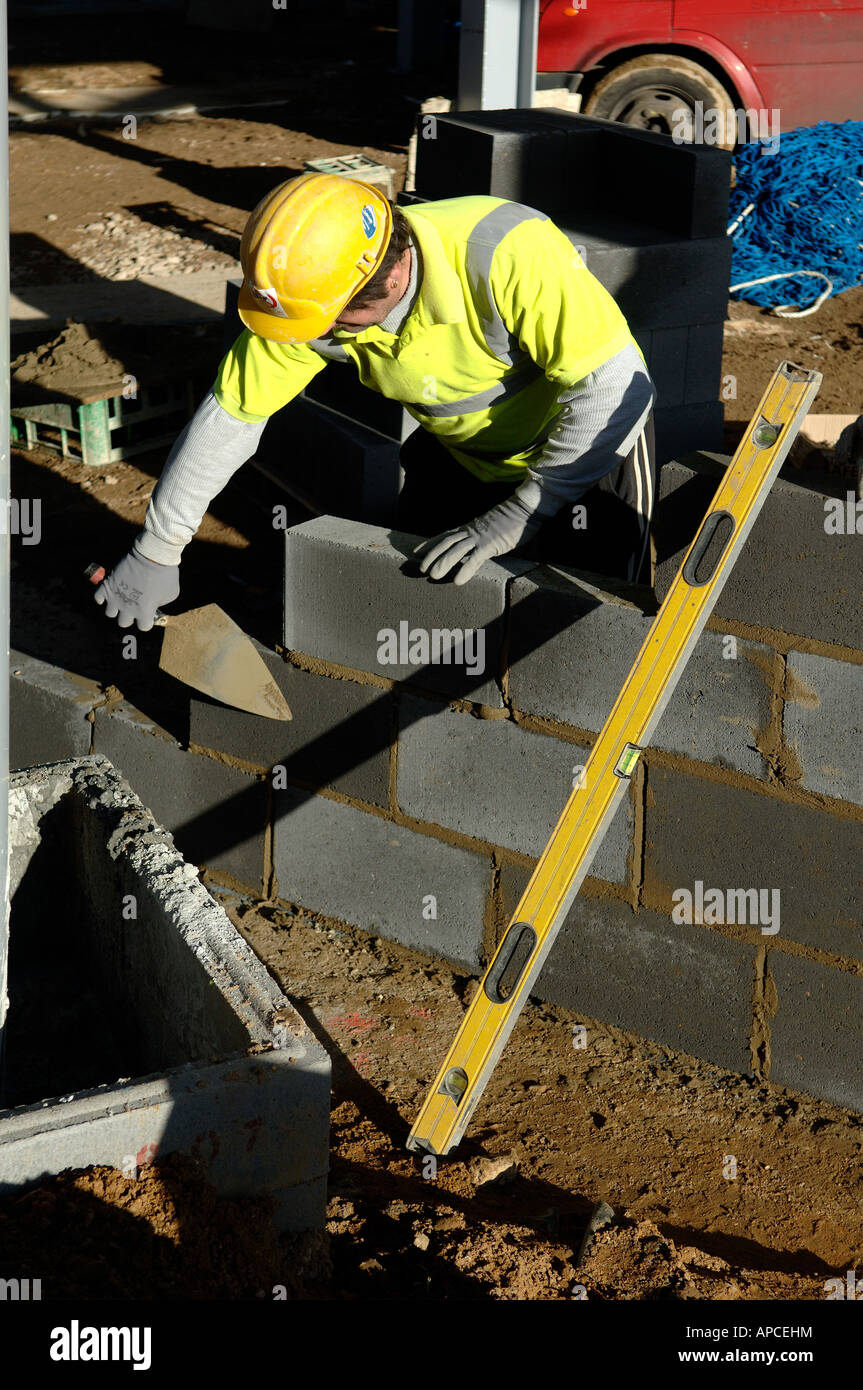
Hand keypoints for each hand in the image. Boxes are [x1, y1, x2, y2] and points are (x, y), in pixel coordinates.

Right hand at [93, 545, 179, 630]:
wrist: (152, 555)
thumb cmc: (165, 574)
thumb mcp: (171, 593)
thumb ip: (161, 603)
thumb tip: (155, 604)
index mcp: (144, 613)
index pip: (143, 627)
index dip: (147, 620)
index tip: (149, 613)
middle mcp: (128, 609)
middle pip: (123, 622)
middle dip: (129, 615)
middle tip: (134, 606)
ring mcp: (116, 597)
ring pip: (110, 613)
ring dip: (116, 607)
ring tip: (122, 598)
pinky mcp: (107, 585)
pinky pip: (97, 598)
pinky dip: (101, 596)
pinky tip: (110, 592)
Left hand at [413, 493, 541, 584]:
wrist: (524, 507)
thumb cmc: (512, 518)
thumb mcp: (492, 527)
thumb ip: (483, 535)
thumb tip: (479, 544)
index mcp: (470, 527)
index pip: (445, 534)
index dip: (430, 543)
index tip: (416, 551)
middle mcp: (471, 531)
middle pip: (446, 542)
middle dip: (432, 555)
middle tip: (420, 568)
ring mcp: (480, 537)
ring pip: (456, 550)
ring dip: (443, 562)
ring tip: (432, 576)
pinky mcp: (491, 544)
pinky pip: (475, 558)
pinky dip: (465, 569)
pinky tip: (458, 581)